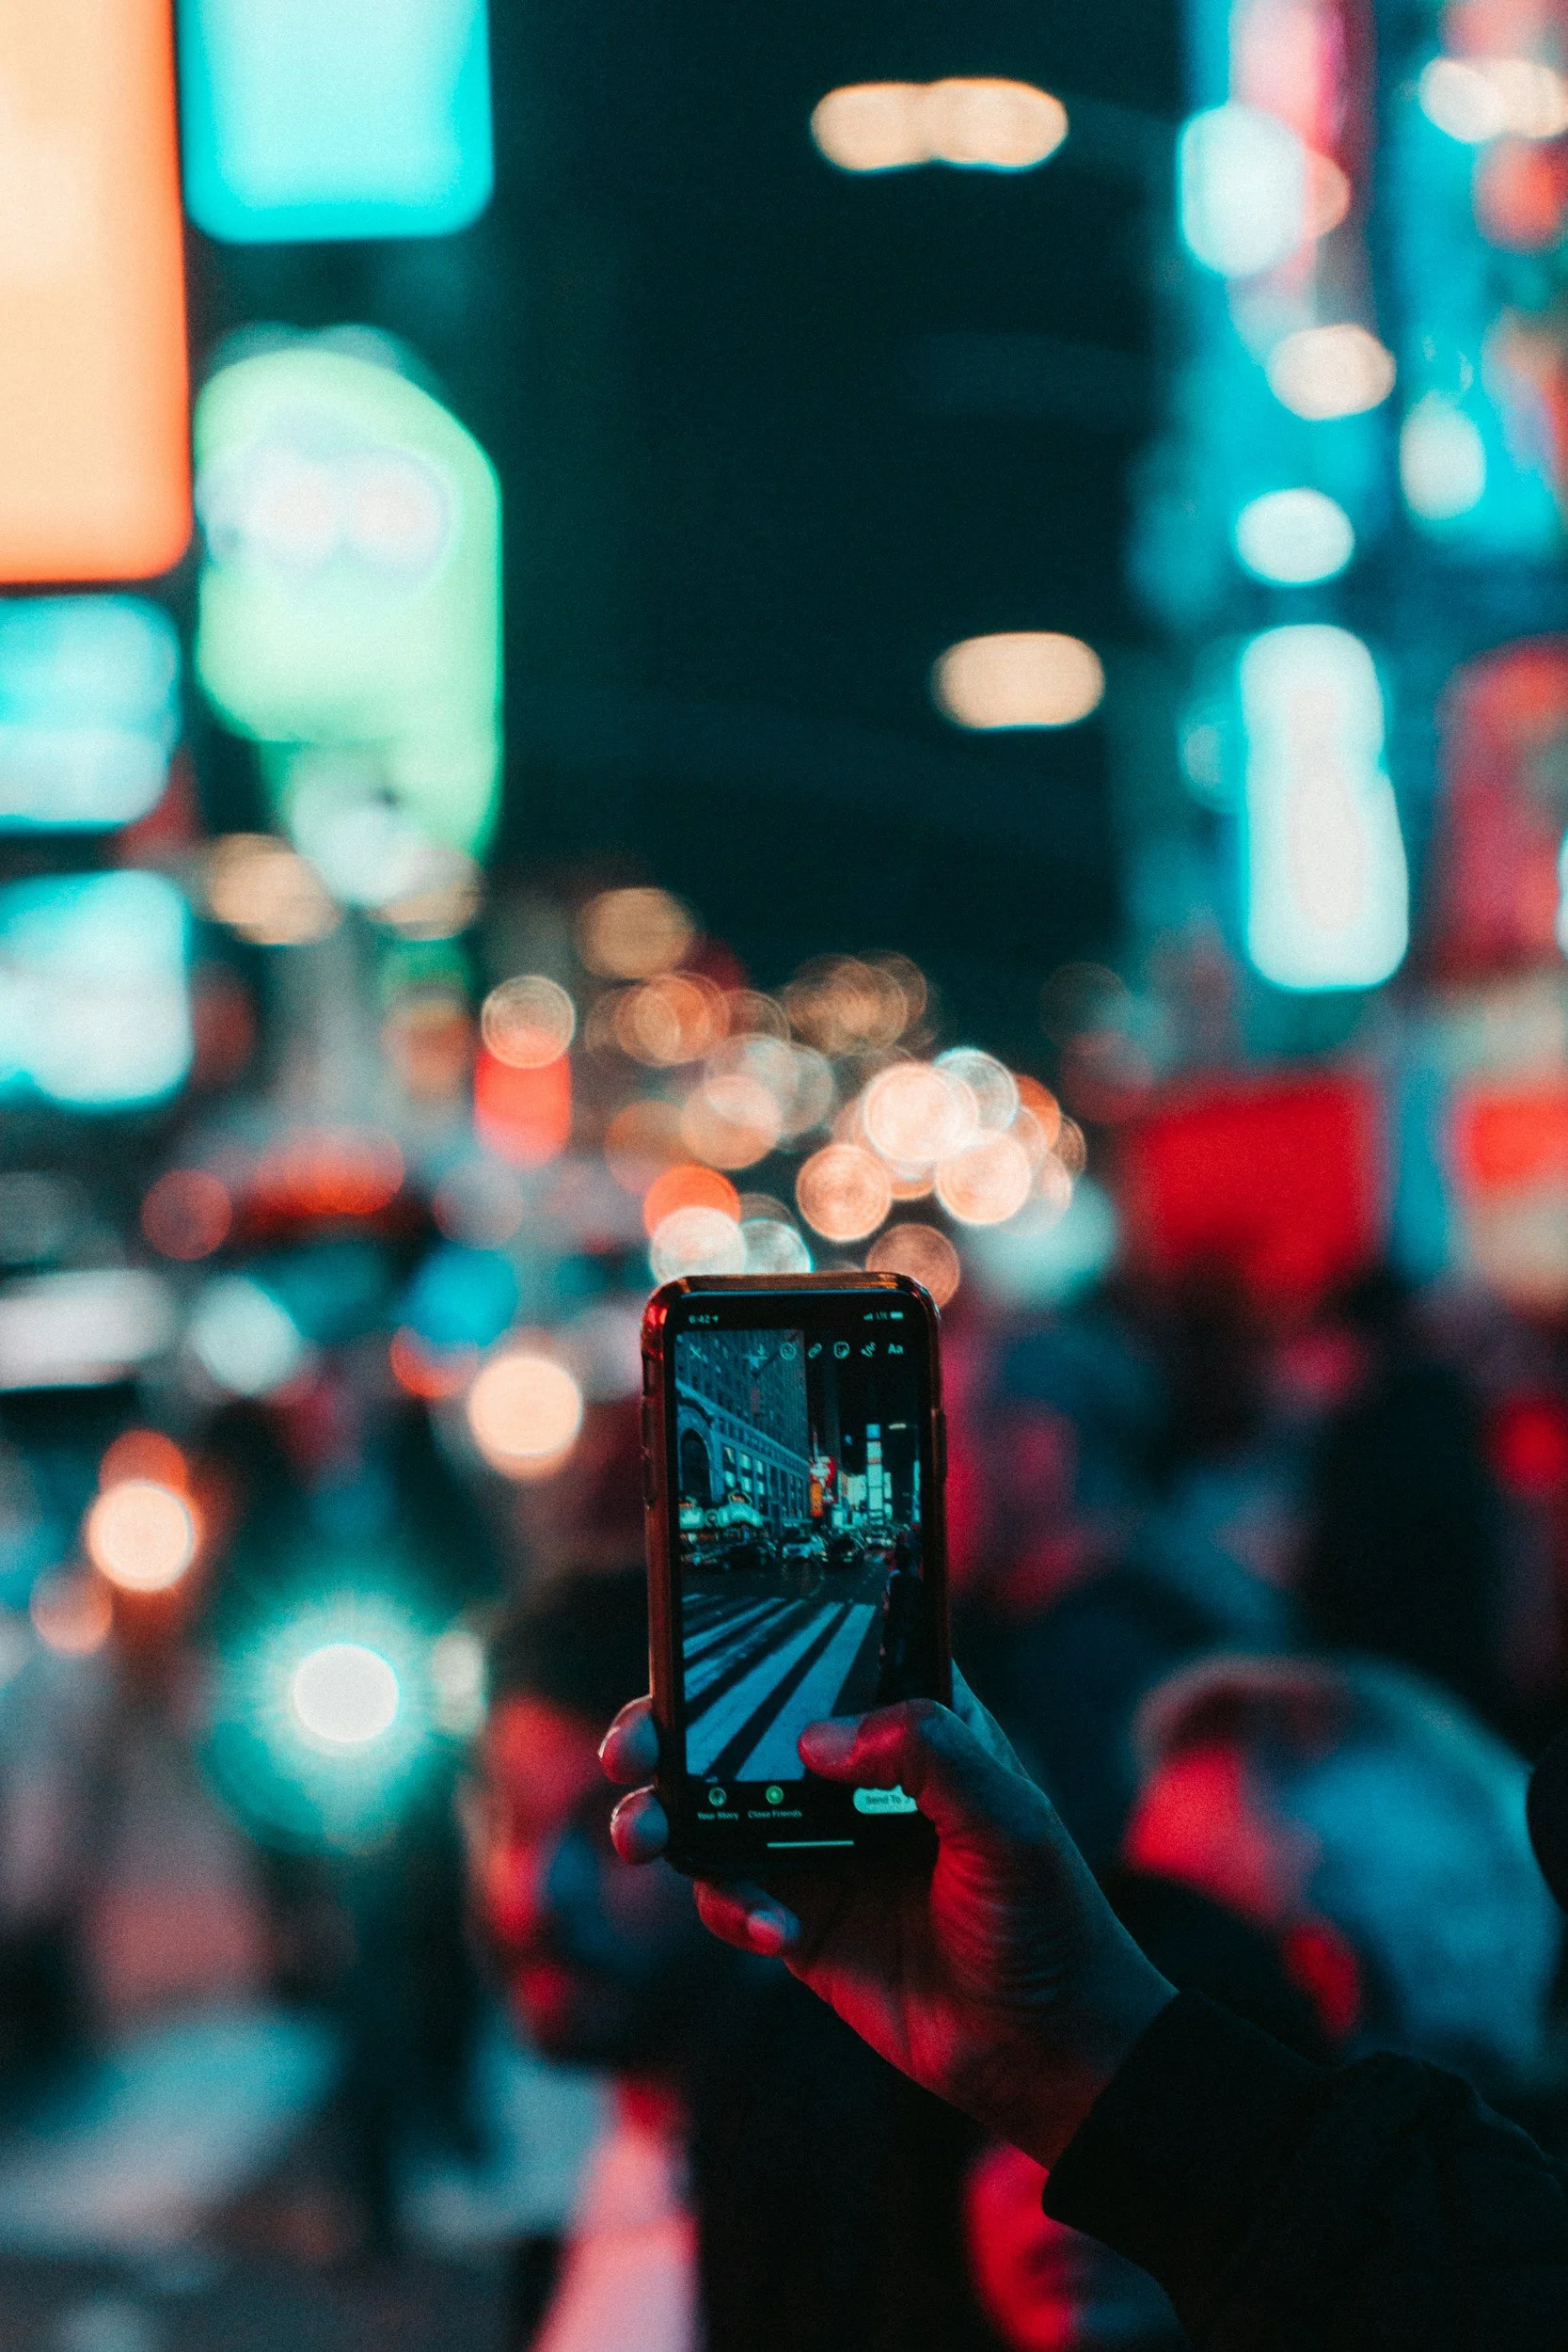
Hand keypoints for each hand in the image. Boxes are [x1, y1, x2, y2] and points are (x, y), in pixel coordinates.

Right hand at [601, 1672, 1173, 2167]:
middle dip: (668, 1729)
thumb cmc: (1049, 1919)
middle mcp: (852, 1775)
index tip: (684, 1639)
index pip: (819, 1657)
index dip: (748, 1639)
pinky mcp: (799, 1918)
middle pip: (739, 1729)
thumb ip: (926, 1753)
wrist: (1049, 2052)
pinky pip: (731, 1894)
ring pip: (712, 1809)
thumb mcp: (1009, 1818)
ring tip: (642, 1838)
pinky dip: (730, 1907)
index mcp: (909, 1724)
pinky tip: (775, 1931)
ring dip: (662, 1816)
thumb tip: (816, 1737)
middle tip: (629, 1748)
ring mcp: (818, 1847)